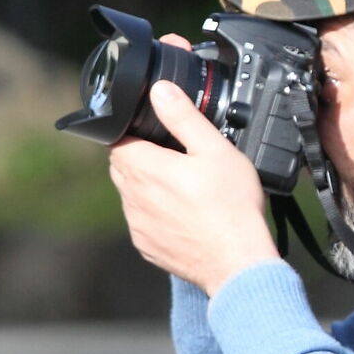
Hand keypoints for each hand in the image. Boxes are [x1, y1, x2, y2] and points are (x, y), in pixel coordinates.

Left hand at [106, 75, 282, 295]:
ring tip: (181, 187)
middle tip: (173, 156)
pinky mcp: (146, 246)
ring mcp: (137, 225)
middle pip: (121, 165)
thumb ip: (183, 117)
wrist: (237, 263)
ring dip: (147, 185)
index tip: (154, 132)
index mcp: (144, 168)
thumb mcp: (215, 150)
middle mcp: (132, 197)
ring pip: (130, 193)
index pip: (116, 139)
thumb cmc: (232, 207)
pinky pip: (141, 221)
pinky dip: (155, 213)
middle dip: (139, 155)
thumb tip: (160, 90)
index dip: (133, 131)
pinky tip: (183, 214)